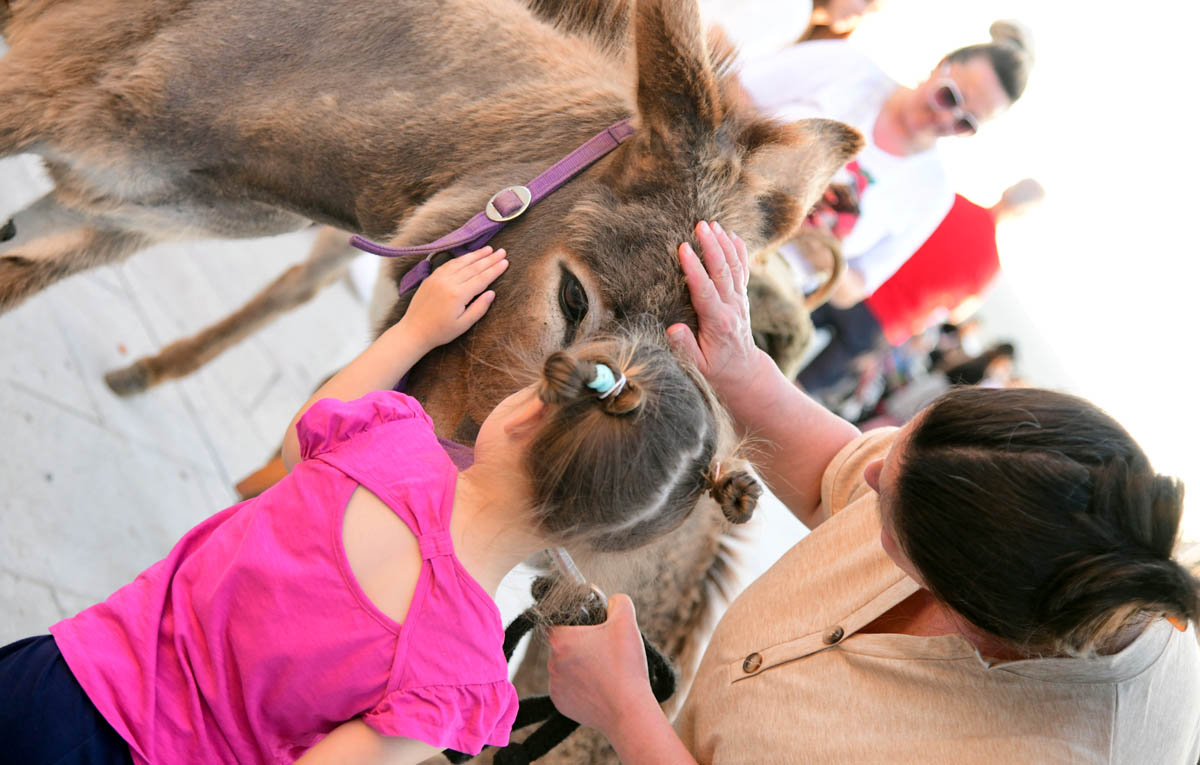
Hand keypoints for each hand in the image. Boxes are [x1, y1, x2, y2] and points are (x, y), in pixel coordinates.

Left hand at [402, 246, 507, 349]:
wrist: (414, 331)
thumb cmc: (440, 331)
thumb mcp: (463, 325)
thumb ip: (479, 308)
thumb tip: (492, 293)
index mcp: (458, 295)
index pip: (482, 278)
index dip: (495, 270)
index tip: (506, 262)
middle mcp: (448, 282)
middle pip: (473, 267)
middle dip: (489, 259)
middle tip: (502, 251)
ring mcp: (438, 278)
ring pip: (461, 262)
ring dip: (476, 255)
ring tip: (489, 249)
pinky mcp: (431, 277)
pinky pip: (449, 264)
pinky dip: (461, 258)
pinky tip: (469, 256)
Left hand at [547, 594, 655, 735]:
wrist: (629, 712)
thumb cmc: (625, 667)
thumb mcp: (627, 623)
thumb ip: (618, 602)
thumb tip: (613, 601)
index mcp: (560, 640)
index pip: (558, 621)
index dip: (575, 621)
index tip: (591, 627)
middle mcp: (551, 663)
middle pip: (563, 645)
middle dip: (581, 645)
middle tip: (604, 649)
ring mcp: (555, 686)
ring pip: (565, 667)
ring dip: (580, 666)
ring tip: (605, 671)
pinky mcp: (561, 704)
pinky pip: (568, 688)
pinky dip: (580, 687)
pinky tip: (599, 687)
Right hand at [666, 221, 762, 405]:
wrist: (744, 371)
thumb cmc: (716, 369)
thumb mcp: (697, 366)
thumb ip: (686, 347)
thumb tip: (673, 329)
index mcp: (719, 322)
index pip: (705, 290)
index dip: (694, 268)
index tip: (683, 248)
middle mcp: (732, 307)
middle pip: (722, 272)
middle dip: (711, 246)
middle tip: (700, 225)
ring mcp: (739, 300)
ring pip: (733, 267)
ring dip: (723, 243)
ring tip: (713, 224)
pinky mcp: (741, 297)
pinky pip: (742, 270)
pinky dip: (739, 251)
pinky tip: (732, 235)